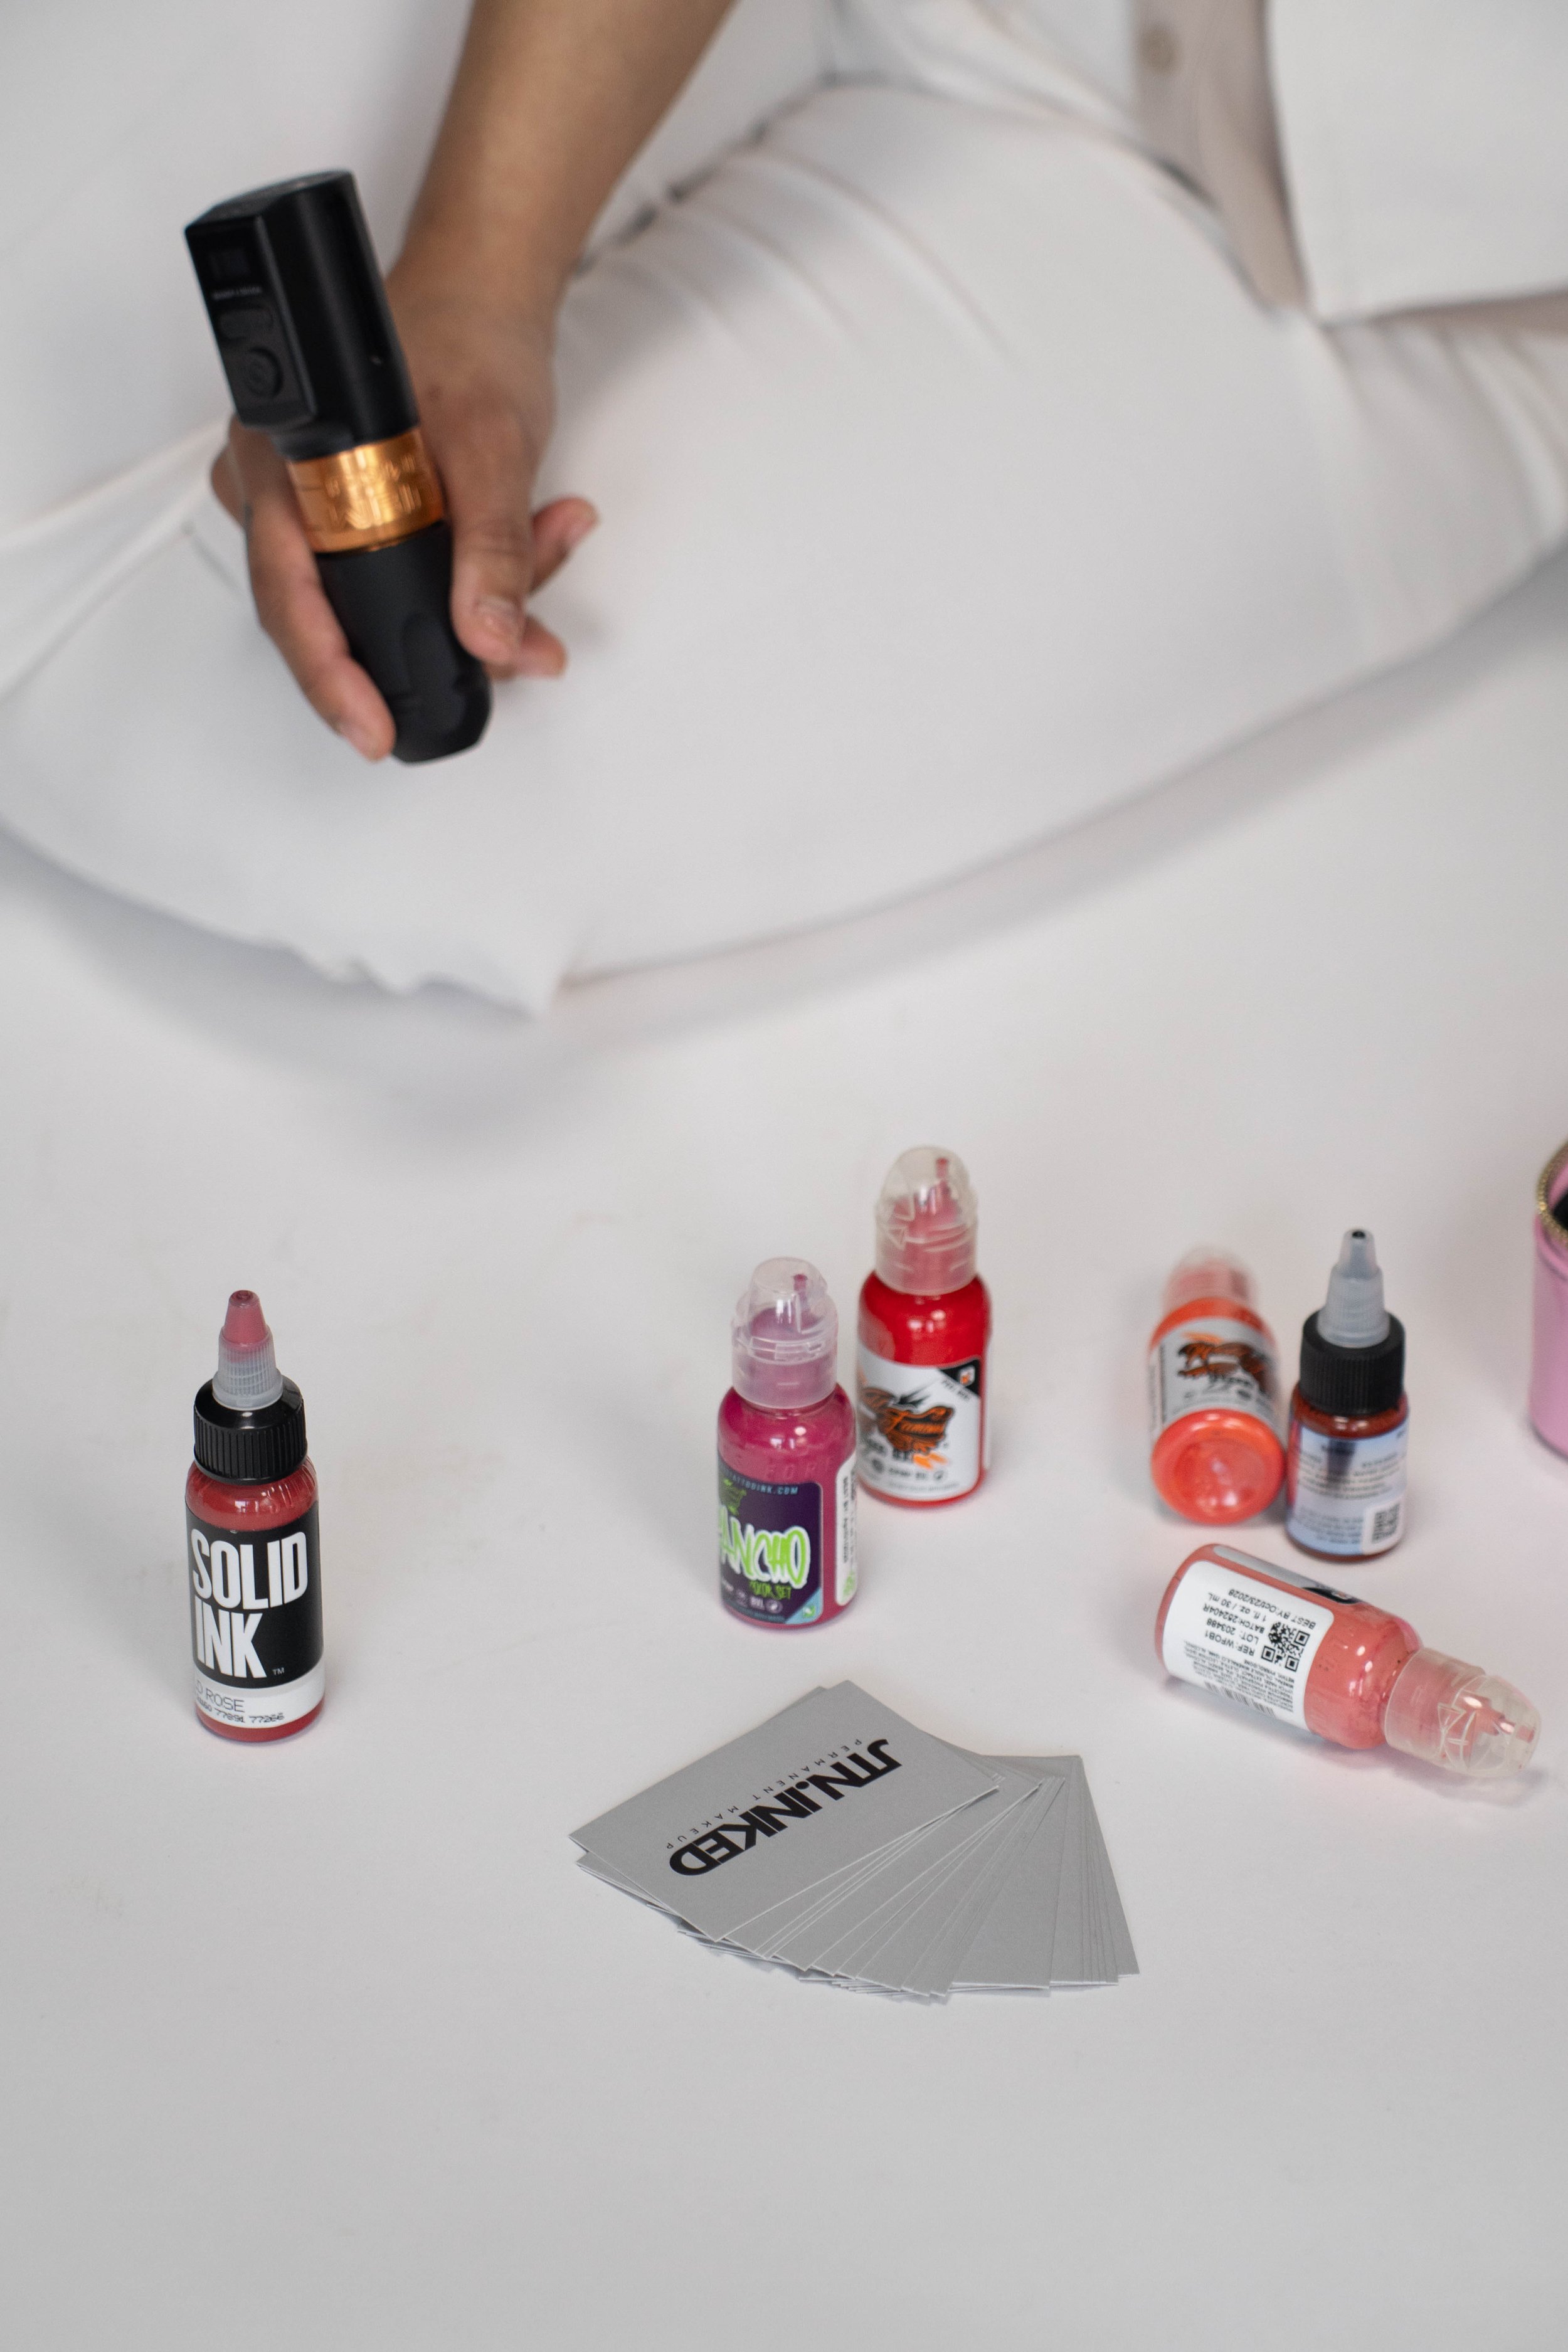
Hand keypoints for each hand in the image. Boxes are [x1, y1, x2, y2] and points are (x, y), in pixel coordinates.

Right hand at [210, 285, 596, 759]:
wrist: (482, 292)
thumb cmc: (466, 341)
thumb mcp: (493, 446)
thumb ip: (494, 547)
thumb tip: (491, 638)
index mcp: (281, 464)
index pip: (290, 598)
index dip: (330, 677)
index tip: (373, 730)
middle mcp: (279, 491)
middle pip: (337, 615)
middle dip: (441, 635)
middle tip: (523, 641)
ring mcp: (312, 507)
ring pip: (383, 600)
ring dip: (479, 595)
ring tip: (551, 539)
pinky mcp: (356, 517)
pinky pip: (404, 576)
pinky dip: (475, 575)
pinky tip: (538, 539)